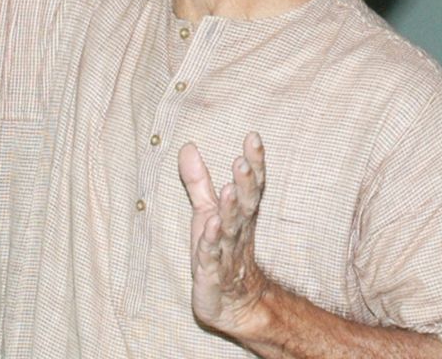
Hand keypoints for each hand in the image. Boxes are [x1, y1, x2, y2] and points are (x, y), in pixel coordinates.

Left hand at [178, 132, 269, 337]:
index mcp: (239, 214)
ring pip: (231, 229)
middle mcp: (237, 231)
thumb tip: (187, 144)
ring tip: (230, 188)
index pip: (250, 186)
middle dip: (245, 183)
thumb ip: (199, 180)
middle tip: (243, 161)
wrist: (232, 304)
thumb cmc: (220, 251)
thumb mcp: (206, 210)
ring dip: (230, 210)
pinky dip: (212, 242)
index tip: (254, 137)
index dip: (254, 163)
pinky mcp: (212, 274)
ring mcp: (227, 253)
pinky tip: (210, 227)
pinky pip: (212, 257)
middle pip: (245, 204)